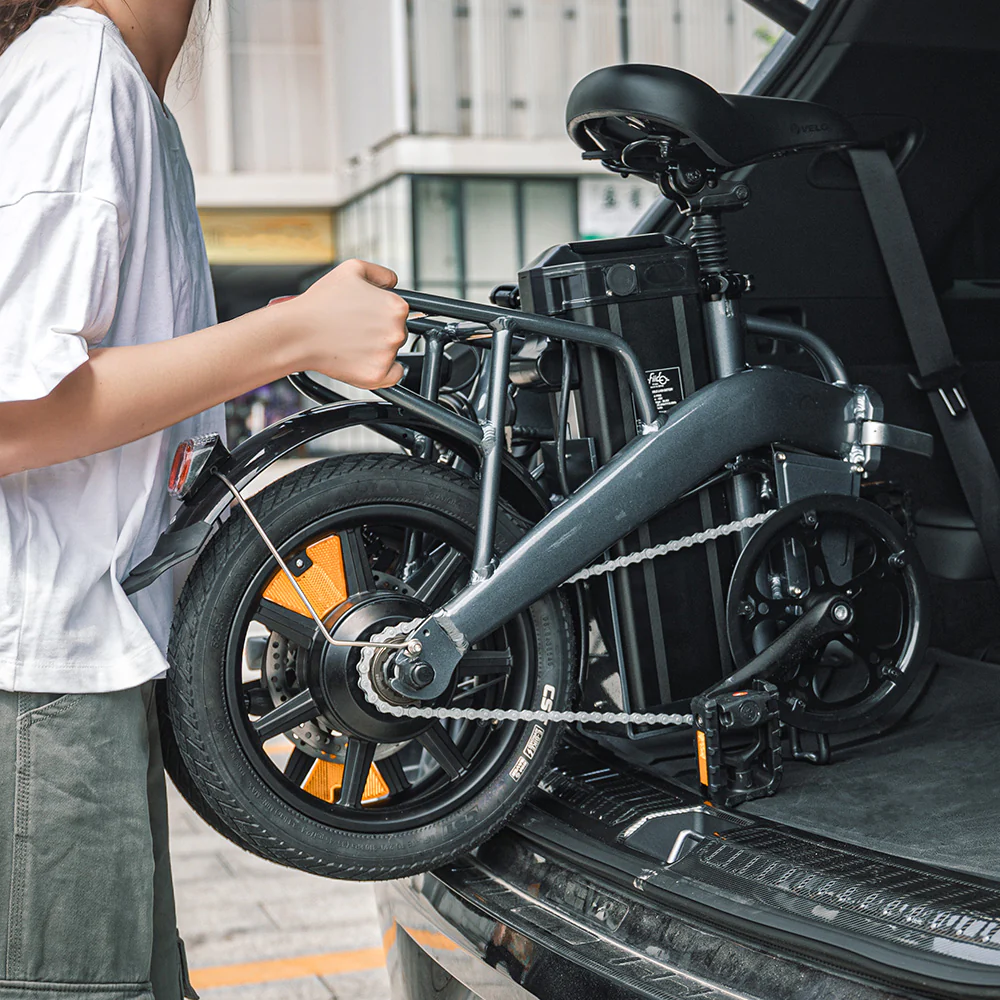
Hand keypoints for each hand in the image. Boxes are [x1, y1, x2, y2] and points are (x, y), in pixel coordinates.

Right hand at [280, 259, 408, 388]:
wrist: (298, 332)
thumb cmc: (320, 303)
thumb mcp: (352, 269)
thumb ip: (381, 273)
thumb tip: (393, 281)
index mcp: (396, 306)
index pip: (400, 312)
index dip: (381, 312)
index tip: (365, 314)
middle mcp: (396, 331)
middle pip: (398, 333)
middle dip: (380, 331)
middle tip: (355, 328)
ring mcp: (387, 356)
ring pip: (393, 354)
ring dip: (377, 350)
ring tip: (351, 342)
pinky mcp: (376, 376)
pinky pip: (392, 376)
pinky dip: (381, 371)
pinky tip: (361, 359)